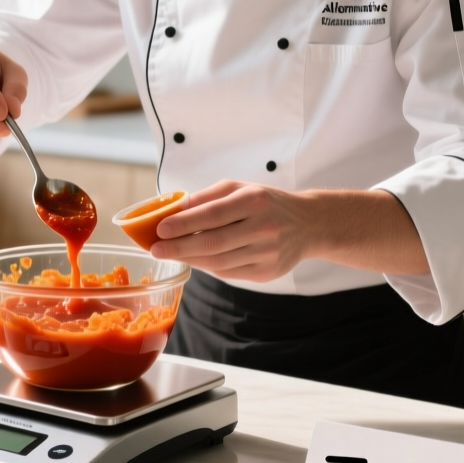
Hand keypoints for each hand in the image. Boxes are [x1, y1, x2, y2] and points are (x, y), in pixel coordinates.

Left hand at [151, 182, 430, 279]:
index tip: (160, 229)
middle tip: (155, 249)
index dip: (183, 223)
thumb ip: (208, 197)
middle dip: (179, 247)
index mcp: (255, 201)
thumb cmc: (266, 203)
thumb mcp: (240, 188)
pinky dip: (208, 266)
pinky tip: (196, 259)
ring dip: (190, 259)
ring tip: (170, 253)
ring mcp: (267, 253)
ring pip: (218, 262)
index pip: (212, 214)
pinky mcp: (267, 273)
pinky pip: (229, 273)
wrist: (308, 225)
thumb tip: (174, 209)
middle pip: (212, 242)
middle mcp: (263, 227)